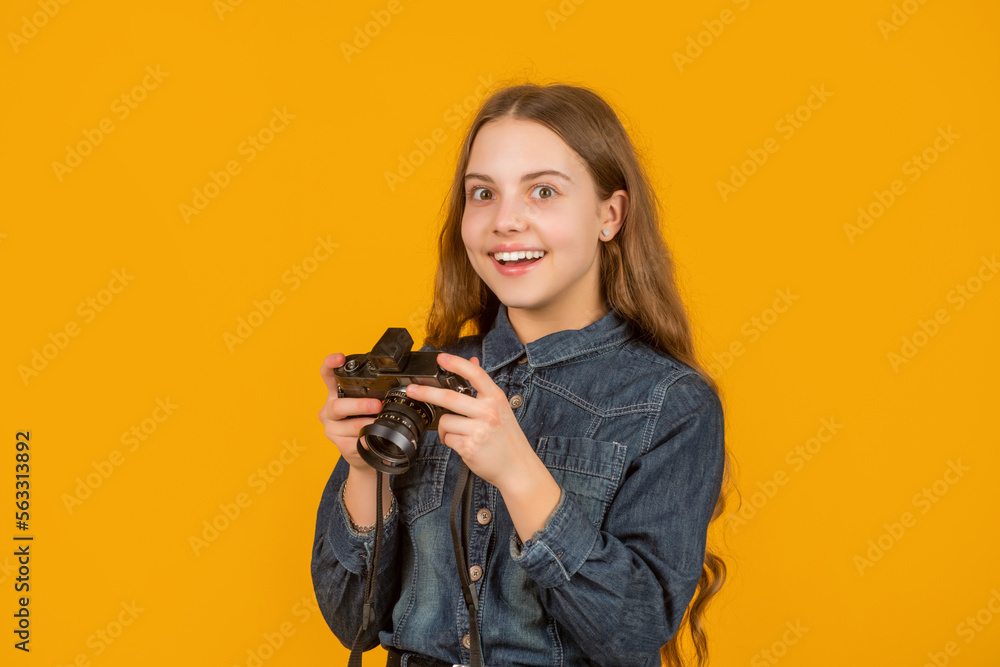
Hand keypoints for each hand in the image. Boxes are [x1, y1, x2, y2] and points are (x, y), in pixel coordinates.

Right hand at [317, 353, 382, 471]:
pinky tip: (373, 440)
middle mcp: (329, 411)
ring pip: (350, 426)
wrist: (362, 451)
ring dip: (368, 425)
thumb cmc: (365, 421)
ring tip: (381, 424)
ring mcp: (332, 429)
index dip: (330, 364)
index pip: (327, 375)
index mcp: (335, 394)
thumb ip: (372, 394)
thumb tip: (394, 387)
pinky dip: (367, 441)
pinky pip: (355, 443)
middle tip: (377, 405)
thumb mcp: (366, 403)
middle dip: (359, 405)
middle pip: (338, 407)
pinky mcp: (340, 446)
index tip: (339, 358)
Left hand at [405, 354, 535, 491]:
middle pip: (449, 397)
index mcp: (496, 399)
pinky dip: (450, 441)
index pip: (475, 374)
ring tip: (460, 434)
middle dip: (425, 393)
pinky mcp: (469, 447)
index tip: (441, 358)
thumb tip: (472, 360)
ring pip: (445, 421)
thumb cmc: (507, 438)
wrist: (518, 467)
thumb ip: (484, 387)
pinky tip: (464, 444)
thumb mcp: (501, 408)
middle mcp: (488, 412)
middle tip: (412, 390)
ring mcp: (479, 430)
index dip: (456, 363)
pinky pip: (447, 438)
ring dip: (445, 428)